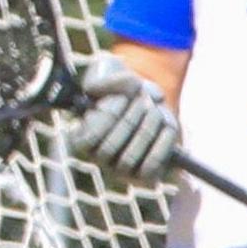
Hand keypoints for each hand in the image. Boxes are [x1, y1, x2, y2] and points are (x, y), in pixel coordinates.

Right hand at [69, 53, 180, 184]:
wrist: (148, 99)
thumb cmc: (123, 86)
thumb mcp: (111, 71)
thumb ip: (104, 77)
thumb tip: (95, 89)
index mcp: (81, 136)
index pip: (89, 136)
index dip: (108, 115)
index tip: (122, 97)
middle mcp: (98, 158)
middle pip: (111, 147)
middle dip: (131, 119)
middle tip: (143, 100)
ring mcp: (120, 170)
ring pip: (130, 158)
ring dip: (147, 129)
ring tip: (155, 109)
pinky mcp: (144, 176)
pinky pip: (150, 169)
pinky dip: (161, 146)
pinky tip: (165, 126)